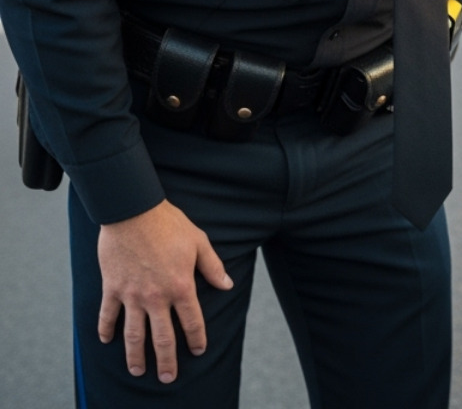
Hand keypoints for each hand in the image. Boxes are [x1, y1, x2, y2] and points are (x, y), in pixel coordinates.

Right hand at [96, 200, 233, 383]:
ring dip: (135, 355)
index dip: (196, 339)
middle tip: (168, 378)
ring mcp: (132, 294)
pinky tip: (106, 341)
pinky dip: (106, 329)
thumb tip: (227, 285)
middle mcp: (156, 296)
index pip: (192, 321)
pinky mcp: (112, 288)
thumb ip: (212, 267)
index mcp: (181, 286)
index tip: (198, 351)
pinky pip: (107, 315)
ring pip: (133, 334)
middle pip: (162, 337)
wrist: (133, 212)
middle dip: (166, 360)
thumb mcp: (199, 242)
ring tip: (138, 371)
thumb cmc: (169, 224)